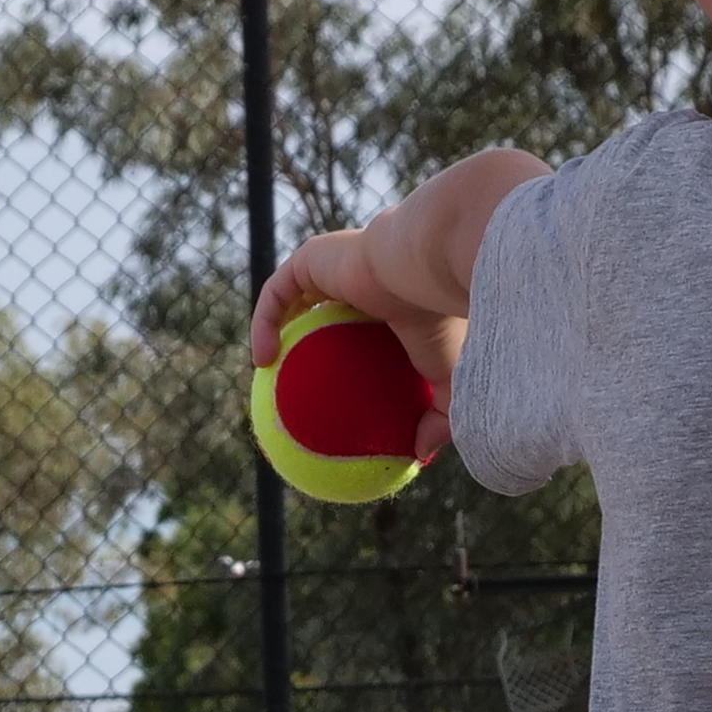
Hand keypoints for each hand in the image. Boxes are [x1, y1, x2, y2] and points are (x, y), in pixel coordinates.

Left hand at [248, 227, 464, 463]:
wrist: (431, 268)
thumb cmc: (445, 322)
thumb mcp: (450, 382)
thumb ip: (439, 419)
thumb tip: (420, 457)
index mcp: (394, 298)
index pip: (361, 324)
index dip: (342, 354)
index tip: (330, 393)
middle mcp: (363, 275)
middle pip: (323, 307)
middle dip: (302, 340)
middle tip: (289, 383)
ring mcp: (336, 262)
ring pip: (294, 297)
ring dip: (275, 329)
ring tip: (265, 374)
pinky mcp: (313, 255)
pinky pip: (278, 291)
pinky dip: (265, 322)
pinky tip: (261, 361)